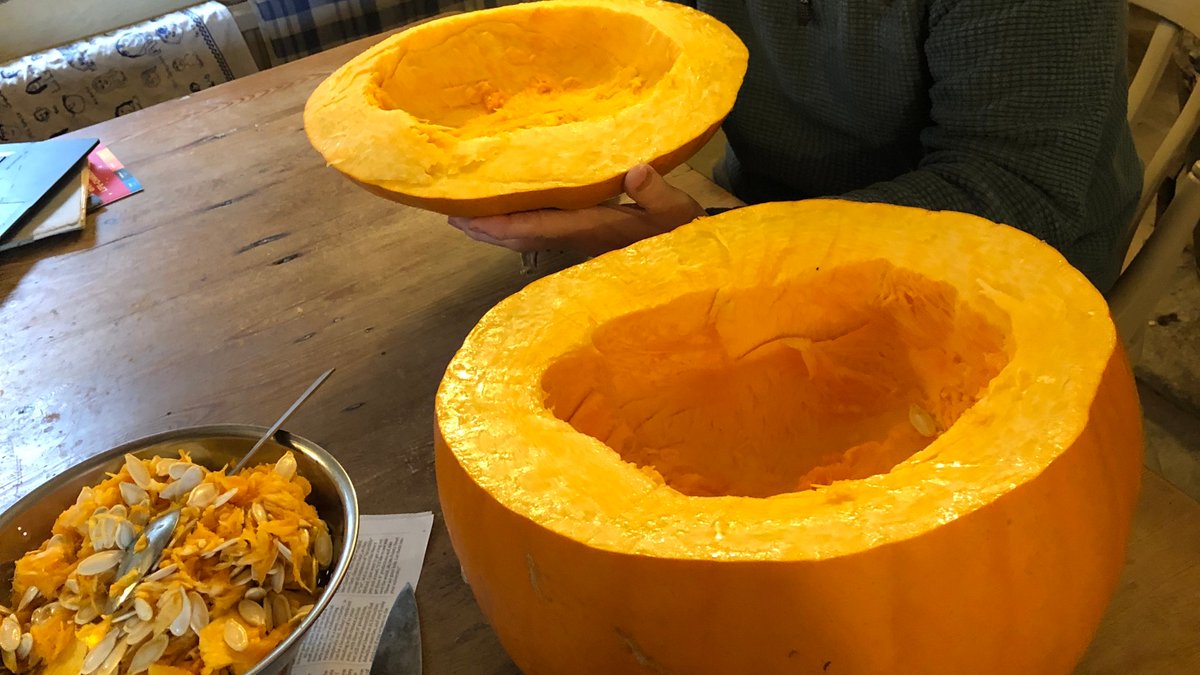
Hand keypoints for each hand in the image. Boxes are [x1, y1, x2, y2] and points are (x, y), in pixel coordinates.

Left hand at [447, 164, 705, 256]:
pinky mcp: (582, 238)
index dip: (499, 224)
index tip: (466, 217)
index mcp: (593, 230)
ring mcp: (577, 242)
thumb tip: (635, 171)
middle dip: (485, 229)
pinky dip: (514, 224)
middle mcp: (577, 240)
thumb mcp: (676, 211)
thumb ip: (656, 192)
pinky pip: (538, 231)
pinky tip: (502, 212)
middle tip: (448, 214)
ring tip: (463, 215)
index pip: (537, 228)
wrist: (692, 253)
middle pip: (519, 237)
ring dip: (494, 229)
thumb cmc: (682, 231)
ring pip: (525, 237)